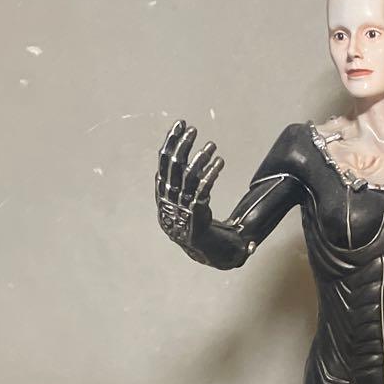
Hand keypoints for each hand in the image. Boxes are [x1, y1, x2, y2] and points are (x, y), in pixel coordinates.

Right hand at [155, 119, 223, 245]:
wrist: (211, 259)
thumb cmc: (203, 230)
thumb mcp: (195, 205)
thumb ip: (194, 186)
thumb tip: (201, 160)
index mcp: (163, 201)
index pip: (164, 166)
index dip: (171, 144)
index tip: (180, 125)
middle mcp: (169, 206)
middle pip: (172, 169)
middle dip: (182, 146)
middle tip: (193, 129)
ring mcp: (182, 214)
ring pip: (187, 179)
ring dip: (199, 159)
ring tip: (211, 145)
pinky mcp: (197, 222)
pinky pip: (201, 193)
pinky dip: (210, 175)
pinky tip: (219, 162)